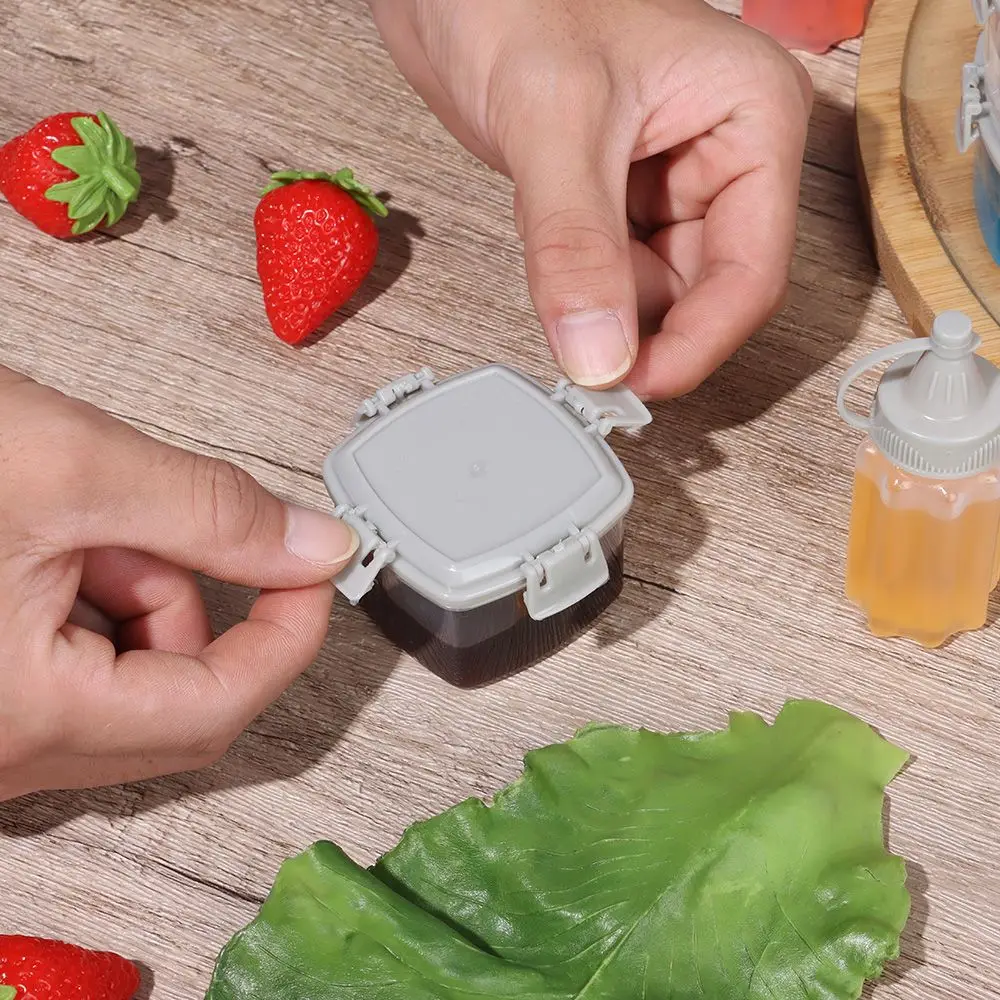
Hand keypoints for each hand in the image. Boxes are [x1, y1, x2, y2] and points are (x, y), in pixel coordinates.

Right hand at [0, 368, 357, 800]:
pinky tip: (43, 537)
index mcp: (24, 716)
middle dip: (190, 598)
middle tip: (160, 518)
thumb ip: (212, 513)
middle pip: (171, 697)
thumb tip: (316, 545)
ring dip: (132, 591)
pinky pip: (65, 669)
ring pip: (119, 679)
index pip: (218, 706)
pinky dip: (86, 600)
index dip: (289, 634)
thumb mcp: (68, 468)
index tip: (316, 570)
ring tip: (74, 512)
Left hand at [370, 0, 811, 397]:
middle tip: (588, 361)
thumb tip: (599, 352)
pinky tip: (547, 252)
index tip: (639, 386)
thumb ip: (577, 246)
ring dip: (602, 306)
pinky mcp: (614, 201)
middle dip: (642, 327)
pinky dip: (577, 289)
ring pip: (653, 293)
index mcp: (750, 117)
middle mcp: (718, 155)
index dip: (697, 343)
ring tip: (554, 261)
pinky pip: (609, 277)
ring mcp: (666, 182)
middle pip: (705, 292)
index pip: (752, 271)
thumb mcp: (553, 120)